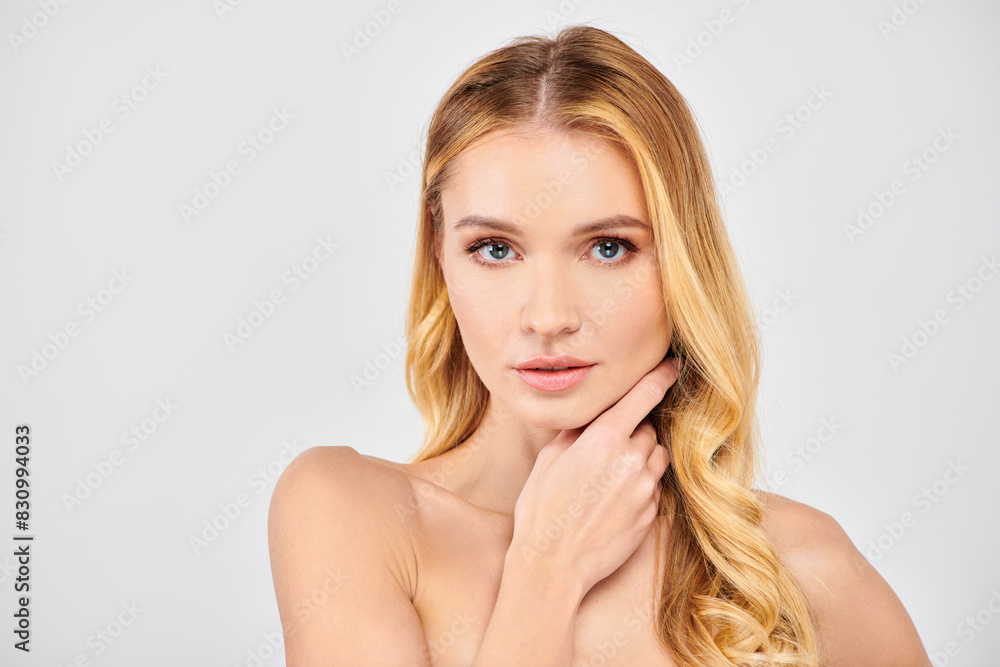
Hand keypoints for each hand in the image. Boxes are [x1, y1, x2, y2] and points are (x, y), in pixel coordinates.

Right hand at [508, 356, 679, 594]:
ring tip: (609, 477)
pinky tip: (613, 502)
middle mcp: (632, 460)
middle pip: (648, 430)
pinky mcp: (651, 514)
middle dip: (632, 433)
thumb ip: (577, 432)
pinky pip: (653, 488)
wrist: (552, 564)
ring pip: (656, 458)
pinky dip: (639, 487)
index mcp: (605, 439)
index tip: (673, 365)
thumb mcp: (549, 459)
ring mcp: (645, 489)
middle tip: (605, 450)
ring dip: (640, 458)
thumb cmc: (542, 511)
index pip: (644, 395)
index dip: (661, 376)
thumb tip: (592, 418)